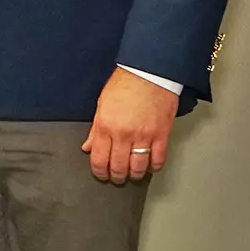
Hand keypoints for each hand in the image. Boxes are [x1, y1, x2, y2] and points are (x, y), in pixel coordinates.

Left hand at [82, 67, 178, 183]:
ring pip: (138, 168)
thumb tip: (88, 146)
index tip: (100, 174)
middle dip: (115, 176)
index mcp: (105, 125)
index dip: (98, 171)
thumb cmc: (125, 84)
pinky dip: (153, 167)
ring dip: (134, 175)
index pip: (98, 158)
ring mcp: (143, 136)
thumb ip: (95, 128)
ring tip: (132, 175)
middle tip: (116, 177)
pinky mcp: (161, 135)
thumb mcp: (102, 104)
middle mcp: (123, 134)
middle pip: (118, 167)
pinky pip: (158, 160)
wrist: (149, 73)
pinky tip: (149, 166)